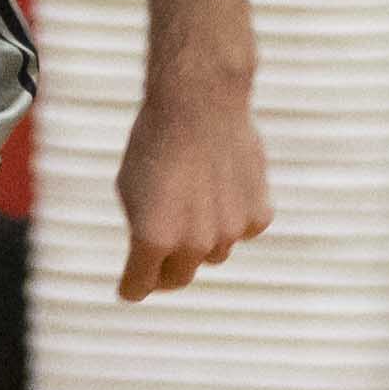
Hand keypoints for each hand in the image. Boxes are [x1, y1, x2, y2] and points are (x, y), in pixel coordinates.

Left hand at [112, 74, 270, 297]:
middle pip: (177, 278)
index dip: (131, 286)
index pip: (138, 287)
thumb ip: (142, 233)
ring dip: (201, 238)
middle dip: (165, 270)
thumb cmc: (155, 144)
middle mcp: (194, 244)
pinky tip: (225, 186)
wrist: (198, 102)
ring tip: (193, 197)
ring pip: (212, 254)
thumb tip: (154, 261)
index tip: (130, 285)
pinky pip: (243, 232)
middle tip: (160, 255)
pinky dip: (234, 217)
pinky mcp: (258, 216)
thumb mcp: (130, 190)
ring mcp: (230, 232)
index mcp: (152, 239)